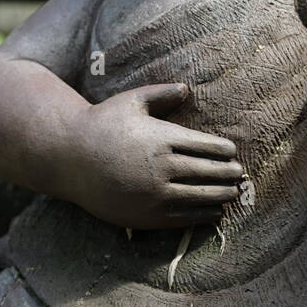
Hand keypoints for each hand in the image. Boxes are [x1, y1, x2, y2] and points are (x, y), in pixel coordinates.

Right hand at [66, 83, 243, 229]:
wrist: (67, 158)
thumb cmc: (100, 124)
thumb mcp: (130, 101)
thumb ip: (161, 94)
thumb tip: (187, 89)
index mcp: (162, 137)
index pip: (208, 146)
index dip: (225, 151)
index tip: (232, 153)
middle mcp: (162, 166)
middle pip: (210, 171)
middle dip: (229, 173)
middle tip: (239, 174)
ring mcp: (155, 193)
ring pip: (202, 196)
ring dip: (222, 195)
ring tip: (232, 192)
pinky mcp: (147, 216)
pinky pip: (184, 217)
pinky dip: (204, 215)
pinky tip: (215, 212)